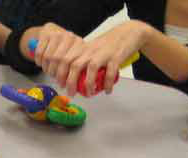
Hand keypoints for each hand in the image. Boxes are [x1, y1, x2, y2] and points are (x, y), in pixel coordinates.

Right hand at [31, 23, 84, 88]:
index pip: (75, 64)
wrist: (53, 30)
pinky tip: (41, 64)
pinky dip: (39, 62)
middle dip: (57, 75)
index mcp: (80, 44)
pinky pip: (40, 53)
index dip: (69, 78)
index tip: (66, 86)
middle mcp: (70, 37)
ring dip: (48, 69)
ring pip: (49, 58)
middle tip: (57, 81)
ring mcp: (57, 34)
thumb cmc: (65, 47)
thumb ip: (77, 66)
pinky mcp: (45, 34)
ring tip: (50, 72)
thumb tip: (77, 86)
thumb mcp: (75, 54)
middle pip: (61, 61)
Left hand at [33, 20, 149, 95]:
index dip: (59, 72)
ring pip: (91, 68)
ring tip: (88, 94)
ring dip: (88, 84)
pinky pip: (110, 73)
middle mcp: (90, 50)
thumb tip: (72, 78)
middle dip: (70, 81)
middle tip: (71, 93)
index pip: (64, 59)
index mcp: (82, 48)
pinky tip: (107, 90)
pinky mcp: (116, 57)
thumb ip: (82, 59)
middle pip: (74, 65)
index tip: (60, 84)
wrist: (128, 33)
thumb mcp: (91, 49)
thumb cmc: (108, 44)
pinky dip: (108, 83)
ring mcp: (103, 53)